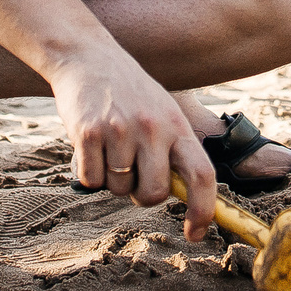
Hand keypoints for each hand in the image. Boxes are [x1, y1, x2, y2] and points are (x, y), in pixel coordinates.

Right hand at [54, 47, 216, 240]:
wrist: (87, 57)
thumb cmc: (127, 92)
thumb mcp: (161, 112)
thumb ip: (173, 150)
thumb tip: (184, 196)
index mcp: (177, 125)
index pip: (202, 175)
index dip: (204, 210)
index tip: (196, 233)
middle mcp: (153, 128)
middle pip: (154, 194)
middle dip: (141, 196)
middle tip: (131, 174)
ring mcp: (120, 130)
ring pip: (119, 189)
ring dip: (111, 179)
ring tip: (108, 146)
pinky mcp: (89, 133)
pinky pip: (91, 180)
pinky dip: (87, 172)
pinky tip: (89, 145)